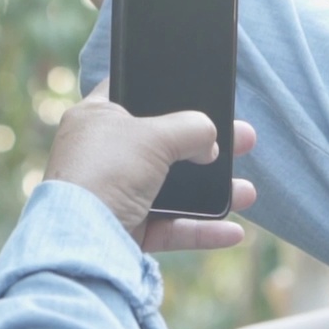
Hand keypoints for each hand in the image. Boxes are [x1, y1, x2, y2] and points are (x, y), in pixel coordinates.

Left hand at [45, 80, 257, 251]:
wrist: (80, 239)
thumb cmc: (107, 171)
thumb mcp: (155, 135)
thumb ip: (192, 127)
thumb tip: (210, 139)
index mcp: (95, 118)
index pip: (128, 91)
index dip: (162, 89)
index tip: (196, 90)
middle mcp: (101, 154)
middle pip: (162, 143)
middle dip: (206, 144)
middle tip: (243, 138)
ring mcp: (113, 193)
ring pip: (171, 189)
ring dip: (212, 192)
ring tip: (248, 190)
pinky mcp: (124, 230)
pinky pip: (169, 227)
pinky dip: (201, 230)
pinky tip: (233, 231)